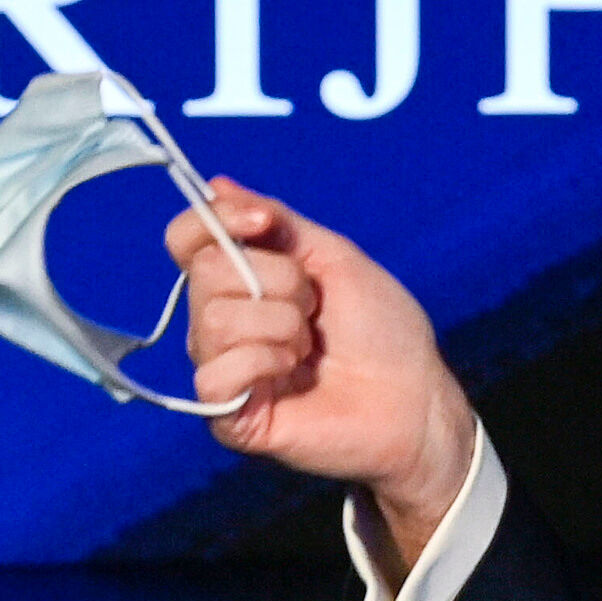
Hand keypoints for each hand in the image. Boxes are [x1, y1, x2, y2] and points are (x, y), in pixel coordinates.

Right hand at [165, 179, 477, 573]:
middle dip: (275, 279)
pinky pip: (215, 373)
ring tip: (309, 346)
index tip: (264, 223)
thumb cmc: (382, 329)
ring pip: (213, 319)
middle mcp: (221, 321)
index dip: (214, 221)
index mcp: (242, 280)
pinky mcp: (229, 415)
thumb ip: (276, 221)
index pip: (186, 239)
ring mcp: (223, 368)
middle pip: (204, 272)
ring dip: (280, 324)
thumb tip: (216, 185)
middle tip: (313, 306)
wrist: (415, 396)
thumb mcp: (332, 256)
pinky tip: (294, 374)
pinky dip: (265, 362)